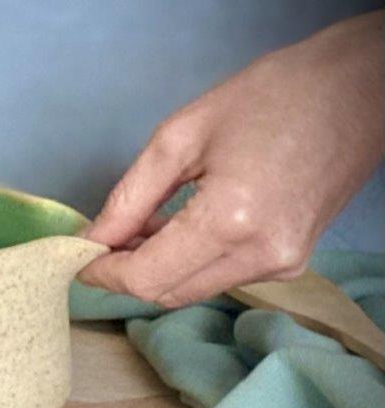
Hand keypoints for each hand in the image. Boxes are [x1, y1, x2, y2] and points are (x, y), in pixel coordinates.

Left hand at [78, 10, 383, 307]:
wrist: (358, 89)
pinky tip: (176, 228)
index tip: (78, 259)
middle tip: (102, 241)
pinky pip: (221, 277)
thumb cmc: (273, 96)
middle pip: (167, 293)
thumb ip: (129, 198)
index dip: (104, 275)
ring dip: (157, 268)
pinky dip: (189, 262)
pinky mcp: (292, 261)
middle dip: (126, 274)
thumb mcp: (180, 137)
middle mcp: (261, 255)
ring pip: (193, 289)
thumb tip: (94, 239)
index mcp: (231, 220)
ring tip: (140, 226)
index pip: (147, 278)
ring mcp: (282, 263)